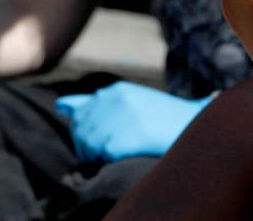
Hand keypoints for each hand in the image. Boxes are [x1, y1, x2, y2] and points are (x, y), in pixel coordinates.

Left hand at [55, 81, 213, 162]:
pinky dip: (108, 161)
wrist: (192, 127)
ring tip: (119, 152)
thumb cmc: (162, 118)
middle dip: (89, 144)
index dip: (88, 129)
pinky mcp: (119, 140)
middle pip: (81, 130)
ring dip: (97, 154)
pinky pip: (100, 157)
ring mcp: (116, 120)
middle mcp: (112, 101)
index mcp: (115, 91)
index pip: (81, 112)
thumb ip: (94, 103)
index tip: (103, 135)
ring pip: (87, 144)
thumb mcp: (129, 101)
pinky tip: (126, 155)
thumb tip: (60, 105)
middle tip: (111, 150)